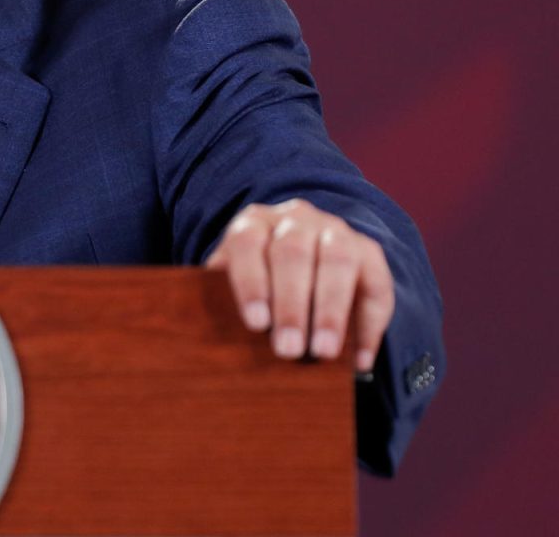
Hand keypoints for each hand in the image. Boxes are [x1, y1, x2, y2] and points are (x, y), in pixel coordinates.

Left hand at [206, 199, 393, 372]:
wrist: (300, 260)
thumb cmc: (255, 282)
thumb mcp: (230, 282)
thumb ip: (219, 300)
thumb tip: (203, 339)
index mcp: (253, 222)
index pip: (247, 243)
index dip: (251, 282)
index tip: (255, 323)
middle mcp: (296, 219)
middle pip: (292, 253)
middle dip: (291, 304)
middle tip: (288, 350)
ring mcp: (336, 231)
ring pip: (336, 260)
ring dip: (331, 310)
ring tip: (324, 352)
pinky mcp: (369, 252)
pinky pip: (376, 285)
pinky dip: (369, 325)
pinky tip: (360, 360)